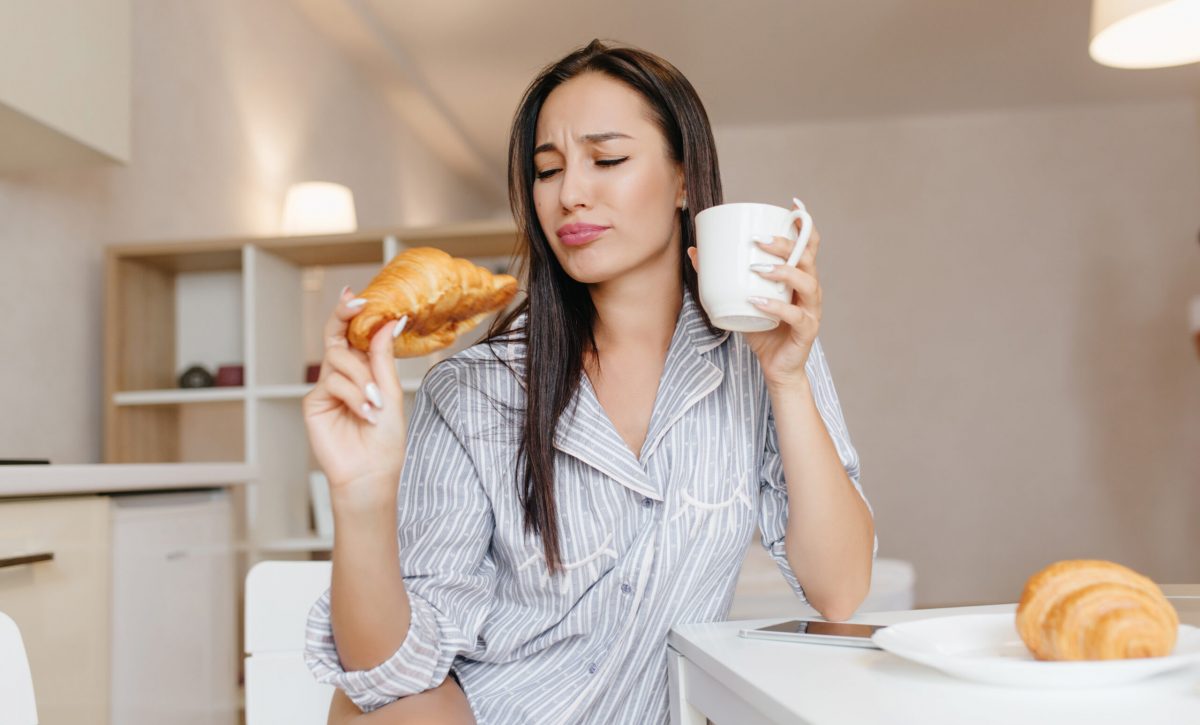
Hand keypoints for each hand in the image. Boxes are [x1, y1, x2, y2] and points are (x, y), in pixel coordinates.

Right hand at [302, 287, 408, 496]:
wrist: (371, 472)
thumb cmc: (385, 438)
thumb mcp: (391, 392)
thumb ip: (383, 358)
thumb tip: (389, 322)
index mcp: (363, 370)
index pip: (355, 336)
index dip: (352, 315)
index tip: (358, 296)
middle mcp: (342, 375)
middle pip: (336, 337)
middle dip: (344, 316)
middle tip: (355, 303)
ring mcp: (326, 388)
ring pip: (340, 361)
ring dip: (363, 380)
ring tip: (375, 404)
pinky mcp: (314, 403)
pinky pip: (333, 383)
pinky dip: (353, 394)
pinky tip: (365, 412)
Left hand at [687, 199, 822, 389]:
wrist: (776, 367)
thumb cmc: (762, 328)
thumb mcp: (739, 298)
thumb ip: (721, 276)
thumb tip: (694, 251)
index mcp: (798, 275)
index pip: (808, 244)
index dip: (804, 224)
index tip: (792, 205)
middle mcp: (810, 288)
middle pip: (806, 257)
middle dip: (784, 244)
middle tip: (757, 240)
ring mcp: (811, 309)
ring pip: (807, 282)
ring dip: (783, 271)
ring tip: (757, 268)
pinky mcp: (807, 330)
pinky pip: (795, 315)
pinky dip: (776, 306)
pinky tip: (758, 301)